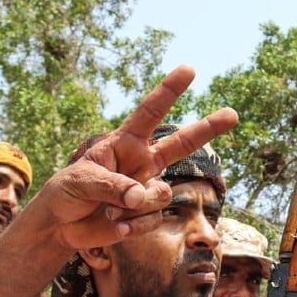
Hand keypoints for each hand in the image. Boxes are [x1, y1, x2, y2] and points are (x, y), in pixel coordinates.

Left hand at [40, 65, 237, 248]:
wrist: (62, 226)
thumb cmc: (68, 192)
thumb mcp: (82, 181)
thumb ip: (112, 186)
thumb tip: (139, 198)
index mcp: (125, 144)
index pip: (150, 113)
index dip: (169, 91)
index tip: (189, 69)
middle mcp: (142, 164)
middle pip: (182, 144)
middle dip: (208, 128)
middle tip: (233, 114)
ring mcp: (147, 190)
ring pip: (161, 194)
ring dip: (135, 206)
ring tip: (109, 211)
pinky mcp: (147, 216)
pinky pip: (152, 220)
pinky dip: (131, 226)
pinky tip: (114, 226)